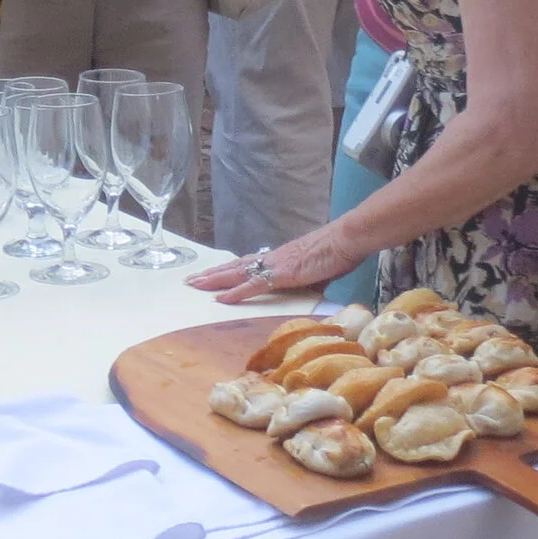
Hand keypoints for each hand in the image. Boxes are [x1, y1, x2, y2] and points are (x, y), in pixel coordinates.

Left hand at [184, 225, 360, 302]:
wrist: (347, 240)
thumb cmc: (338, 253)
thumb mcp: (319, 273)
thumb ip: (308, 283)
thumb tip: (307, 294)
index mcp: (280, 258)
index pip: (248, 265)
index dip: (228, 271)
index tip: (211, 276)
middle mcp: (273, 258)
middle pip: (235, 267)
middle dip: (212, 275)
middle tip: (190, 281)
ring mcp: (275, 264)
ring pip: (237, 273)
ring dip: (215, 280)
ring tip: (194, 285)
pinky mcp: (282, 273)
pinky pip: (254, 285)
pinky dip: (236, 292)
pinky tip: (221, 298)